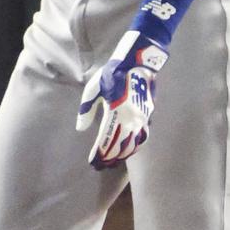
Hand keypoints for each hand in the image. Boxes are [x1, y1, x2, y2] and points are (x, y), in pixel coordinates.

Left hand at [76, 30, 167, 169]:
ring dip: (122, 155)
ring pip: (132, 146)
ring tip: (113, 161)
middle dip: (110, 158)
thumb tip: (81, 129)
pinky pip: (143, 138)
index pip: (106, 141)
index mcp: (114, 114)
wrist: (137, 64)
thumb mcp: (94, 89)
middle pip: (119, 147)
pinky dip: (135, 147)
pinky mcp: (148, 117)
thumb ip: (86, 110)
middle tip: (102, 166)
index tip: (93, 163)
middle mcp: (130, 121)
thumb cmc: (112, 75)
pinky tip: (130, 150)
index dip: (99, 154)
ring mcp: (141, 120)